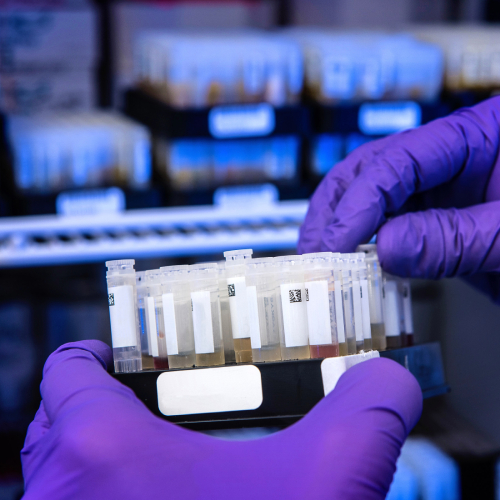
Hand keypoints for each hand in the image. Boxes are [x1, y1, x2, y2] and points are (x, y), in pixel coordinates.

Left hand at [21, 341, 421, 499]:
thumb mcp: (331, 480)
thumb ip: (366, 410)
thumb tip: (391, 378)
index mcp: (103, 453)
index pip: (68, 372)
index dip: (90, 352)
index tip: (114, 351)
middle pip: (56, 425)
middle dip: (93, 403)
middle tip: (142, 396)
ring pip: (55, 483)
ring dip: (94, 460)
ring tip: (153, 452)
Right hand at [298, 97, 499, 300]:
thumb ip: (455, 238)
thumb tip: (385, 249)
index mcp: (477, 137)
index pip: (398, 160)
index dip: (360, 202)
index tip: (337, 243)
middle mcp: (449, 160)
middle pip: (370, 170)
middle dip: (336, 211)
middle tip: (316, 252)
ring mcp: (439, 193)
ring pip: (371, 202)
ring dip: (341, 232)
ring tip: (322, 264)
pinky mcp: (435, 224)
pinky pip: (388, 233)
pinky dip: (365, 254)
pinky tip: (352, 272)